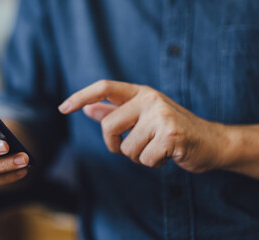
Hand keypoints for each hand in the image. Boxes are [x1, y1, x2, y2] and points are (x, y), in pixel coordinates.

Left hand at [59, 80, 229, 172]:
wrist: (211, 142)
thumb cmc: (170, 130)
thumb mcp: (141, 117)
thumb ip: (114, 111)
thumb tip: (87, 109)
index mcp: (140, 92)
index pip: (104, 87)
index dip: (80, 96)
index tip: (62, 108)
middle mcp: (149, 99)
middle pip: (108, 126)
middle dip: (116, 145)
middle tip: (134, 147)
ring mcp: (161, 115)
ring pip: (127, 148)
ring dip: (139, 156)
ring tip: (158, 148)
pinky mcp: (171, 134)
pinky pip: (144, 159)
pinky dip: (153, 164)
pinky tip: (168, 155)